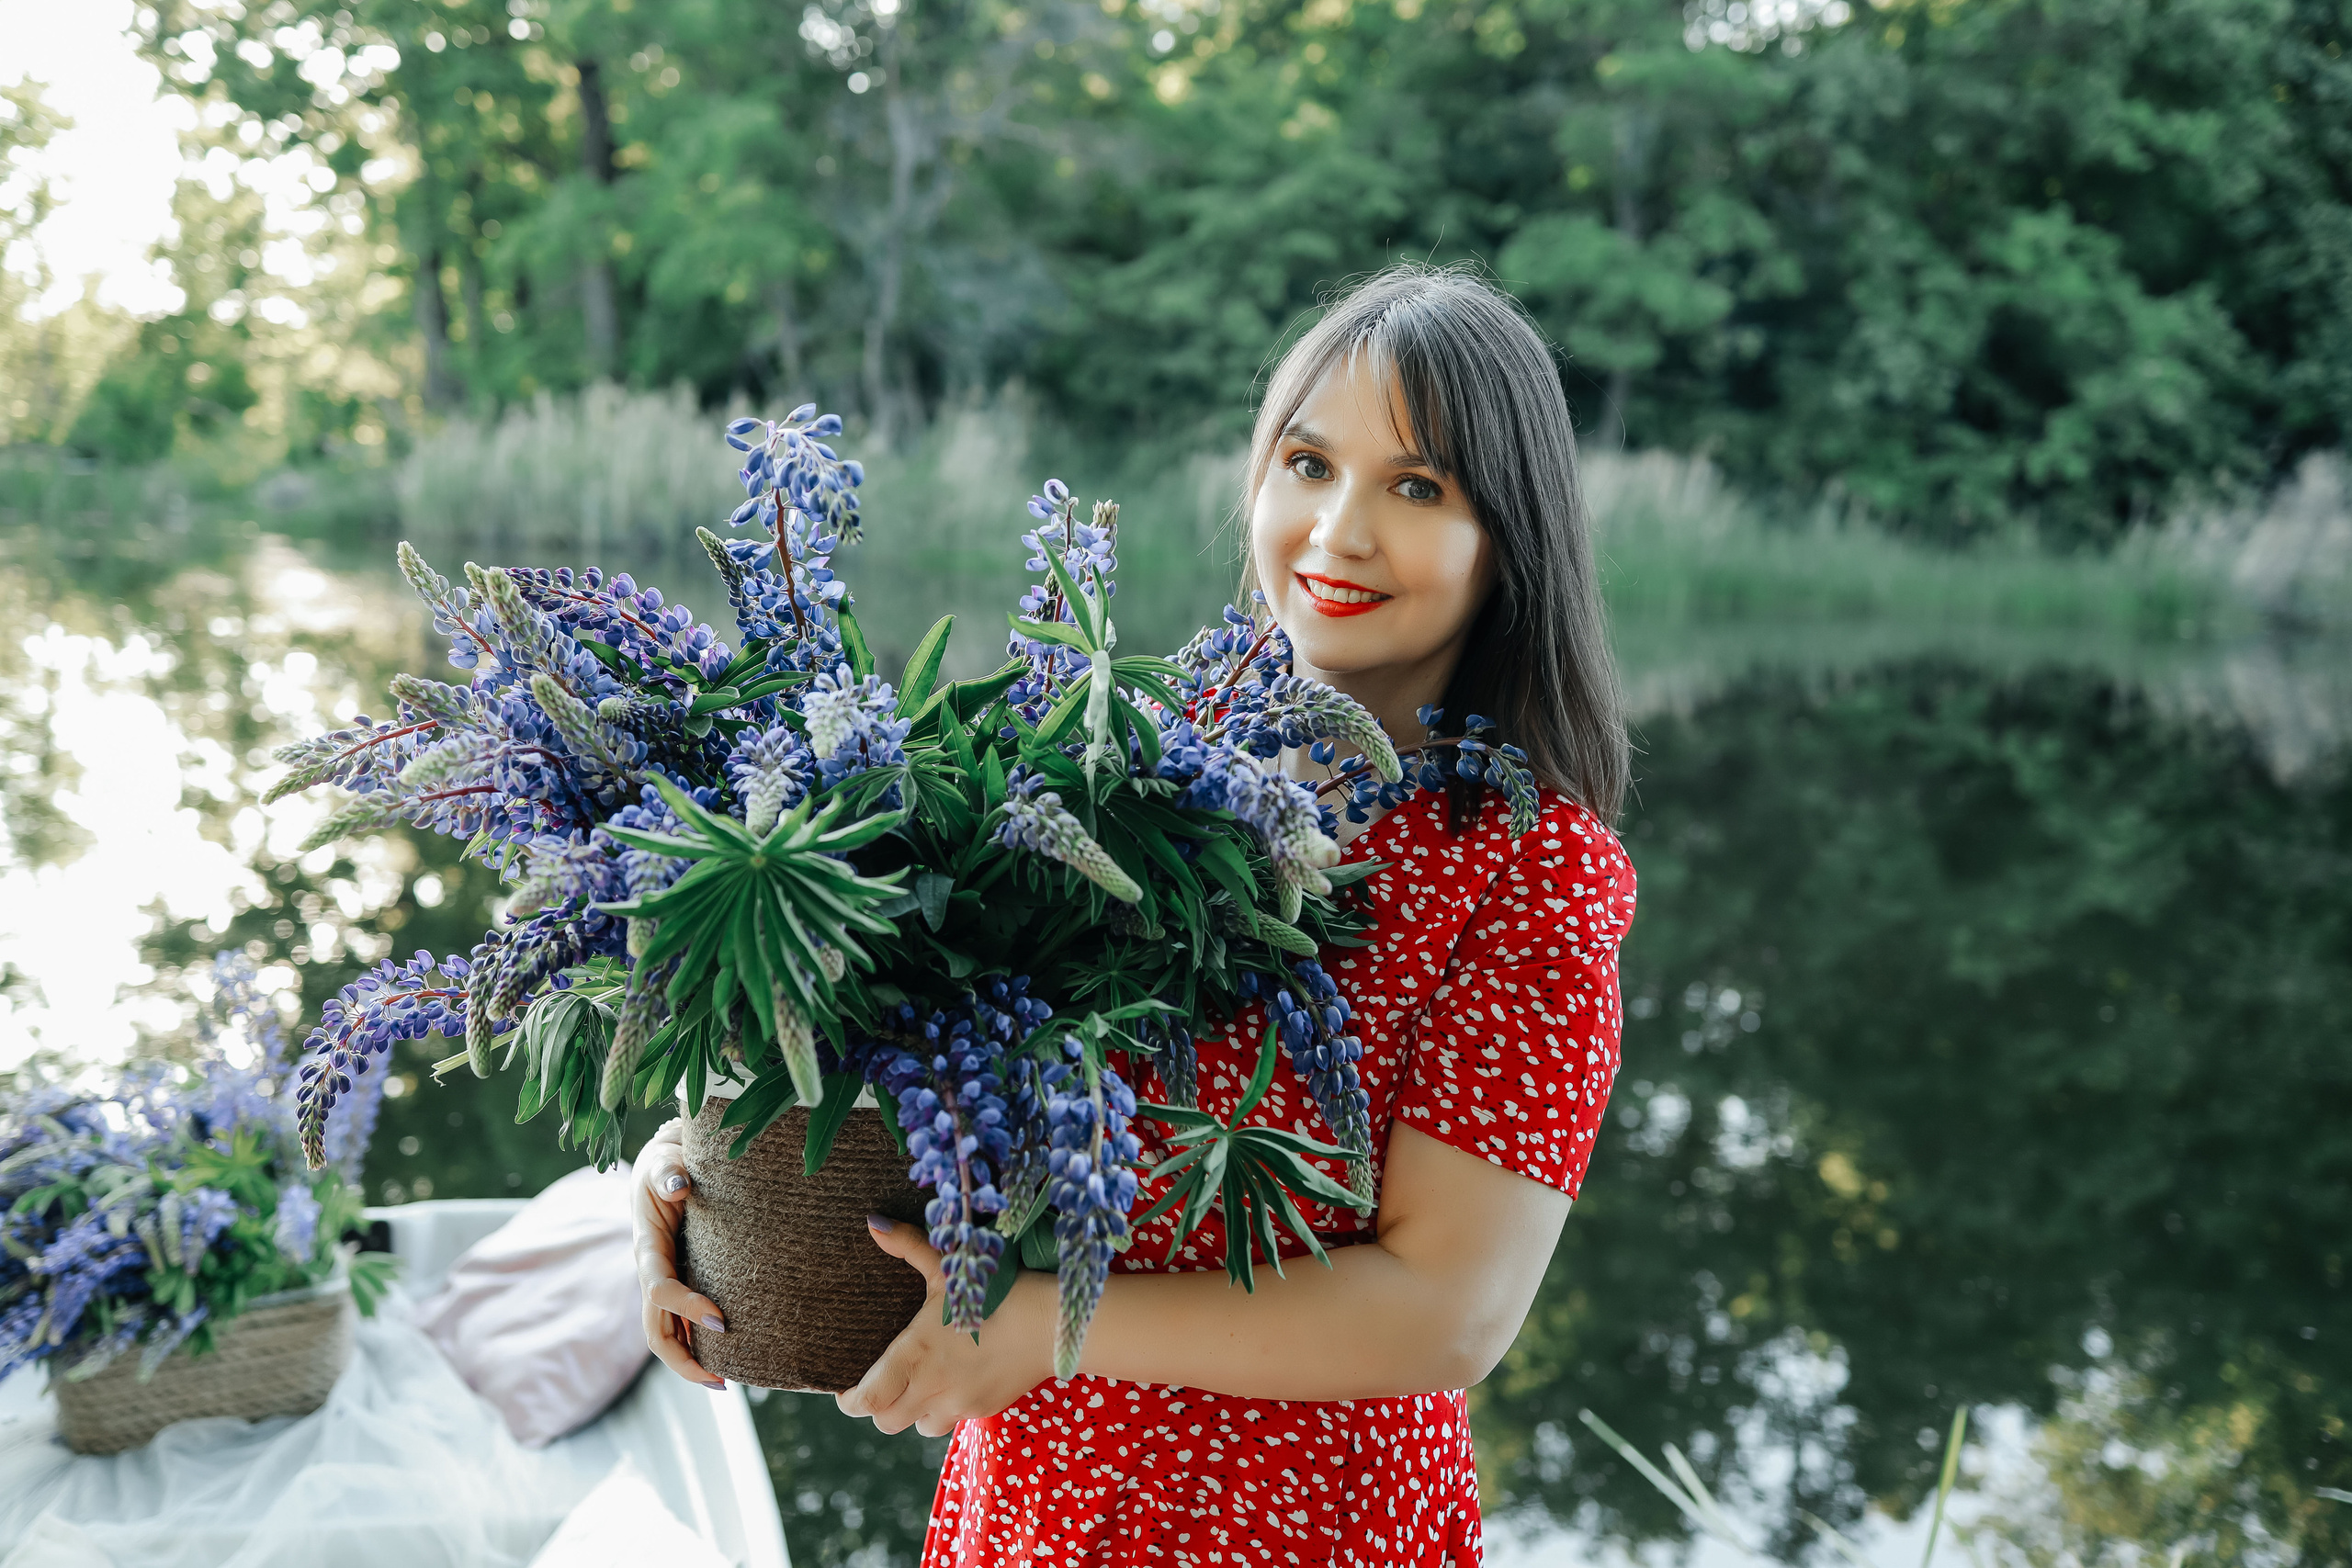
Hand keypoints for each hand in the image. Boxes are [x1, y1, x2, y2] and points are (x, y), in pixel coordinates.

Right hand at [630, 1117, 728, 1389]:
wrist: (663, 1169)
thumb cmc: (666, 1163)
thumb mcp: (664, 1160)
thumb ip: (668, 1171)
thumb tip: (679, 1185)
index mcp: (647, 1248)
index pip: (659, 1289)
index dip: (686, 1307)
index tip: (721, 1321)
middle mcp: (651, 1273)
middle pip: (654, 1330)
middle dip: (683, 1360)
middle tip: (723, 1381)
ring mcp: (663, 1284)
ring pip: (666, 1335)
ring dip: (691, 1362)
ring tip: (727, 1381)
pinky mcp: (677, 1285)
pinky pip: (681, 1324)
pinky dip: (698, 1345)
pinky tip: (727, 1358)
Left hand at [835, 1217, 1053, 1437]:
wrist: (1051, 1324)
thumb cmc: (997, 1291)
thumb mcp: (949, 1265)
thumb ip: (908, 1245)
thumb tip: (873, 1224)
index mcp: (914, 1355)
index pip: (866, 1401)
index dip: (850, 1401)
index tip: (846, 1390)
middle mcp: (932, 1387)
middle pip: (885, 1421)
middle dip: (878, 1407)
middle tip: (881, 1385)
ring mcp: (959, 1403)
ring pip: (917, 1427)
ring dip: (912, 1412)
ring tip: (919, 1385)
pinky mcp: (984, 1409)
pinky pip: (952, 1421)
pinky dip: (944, 1408)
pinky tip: (954, 1382)